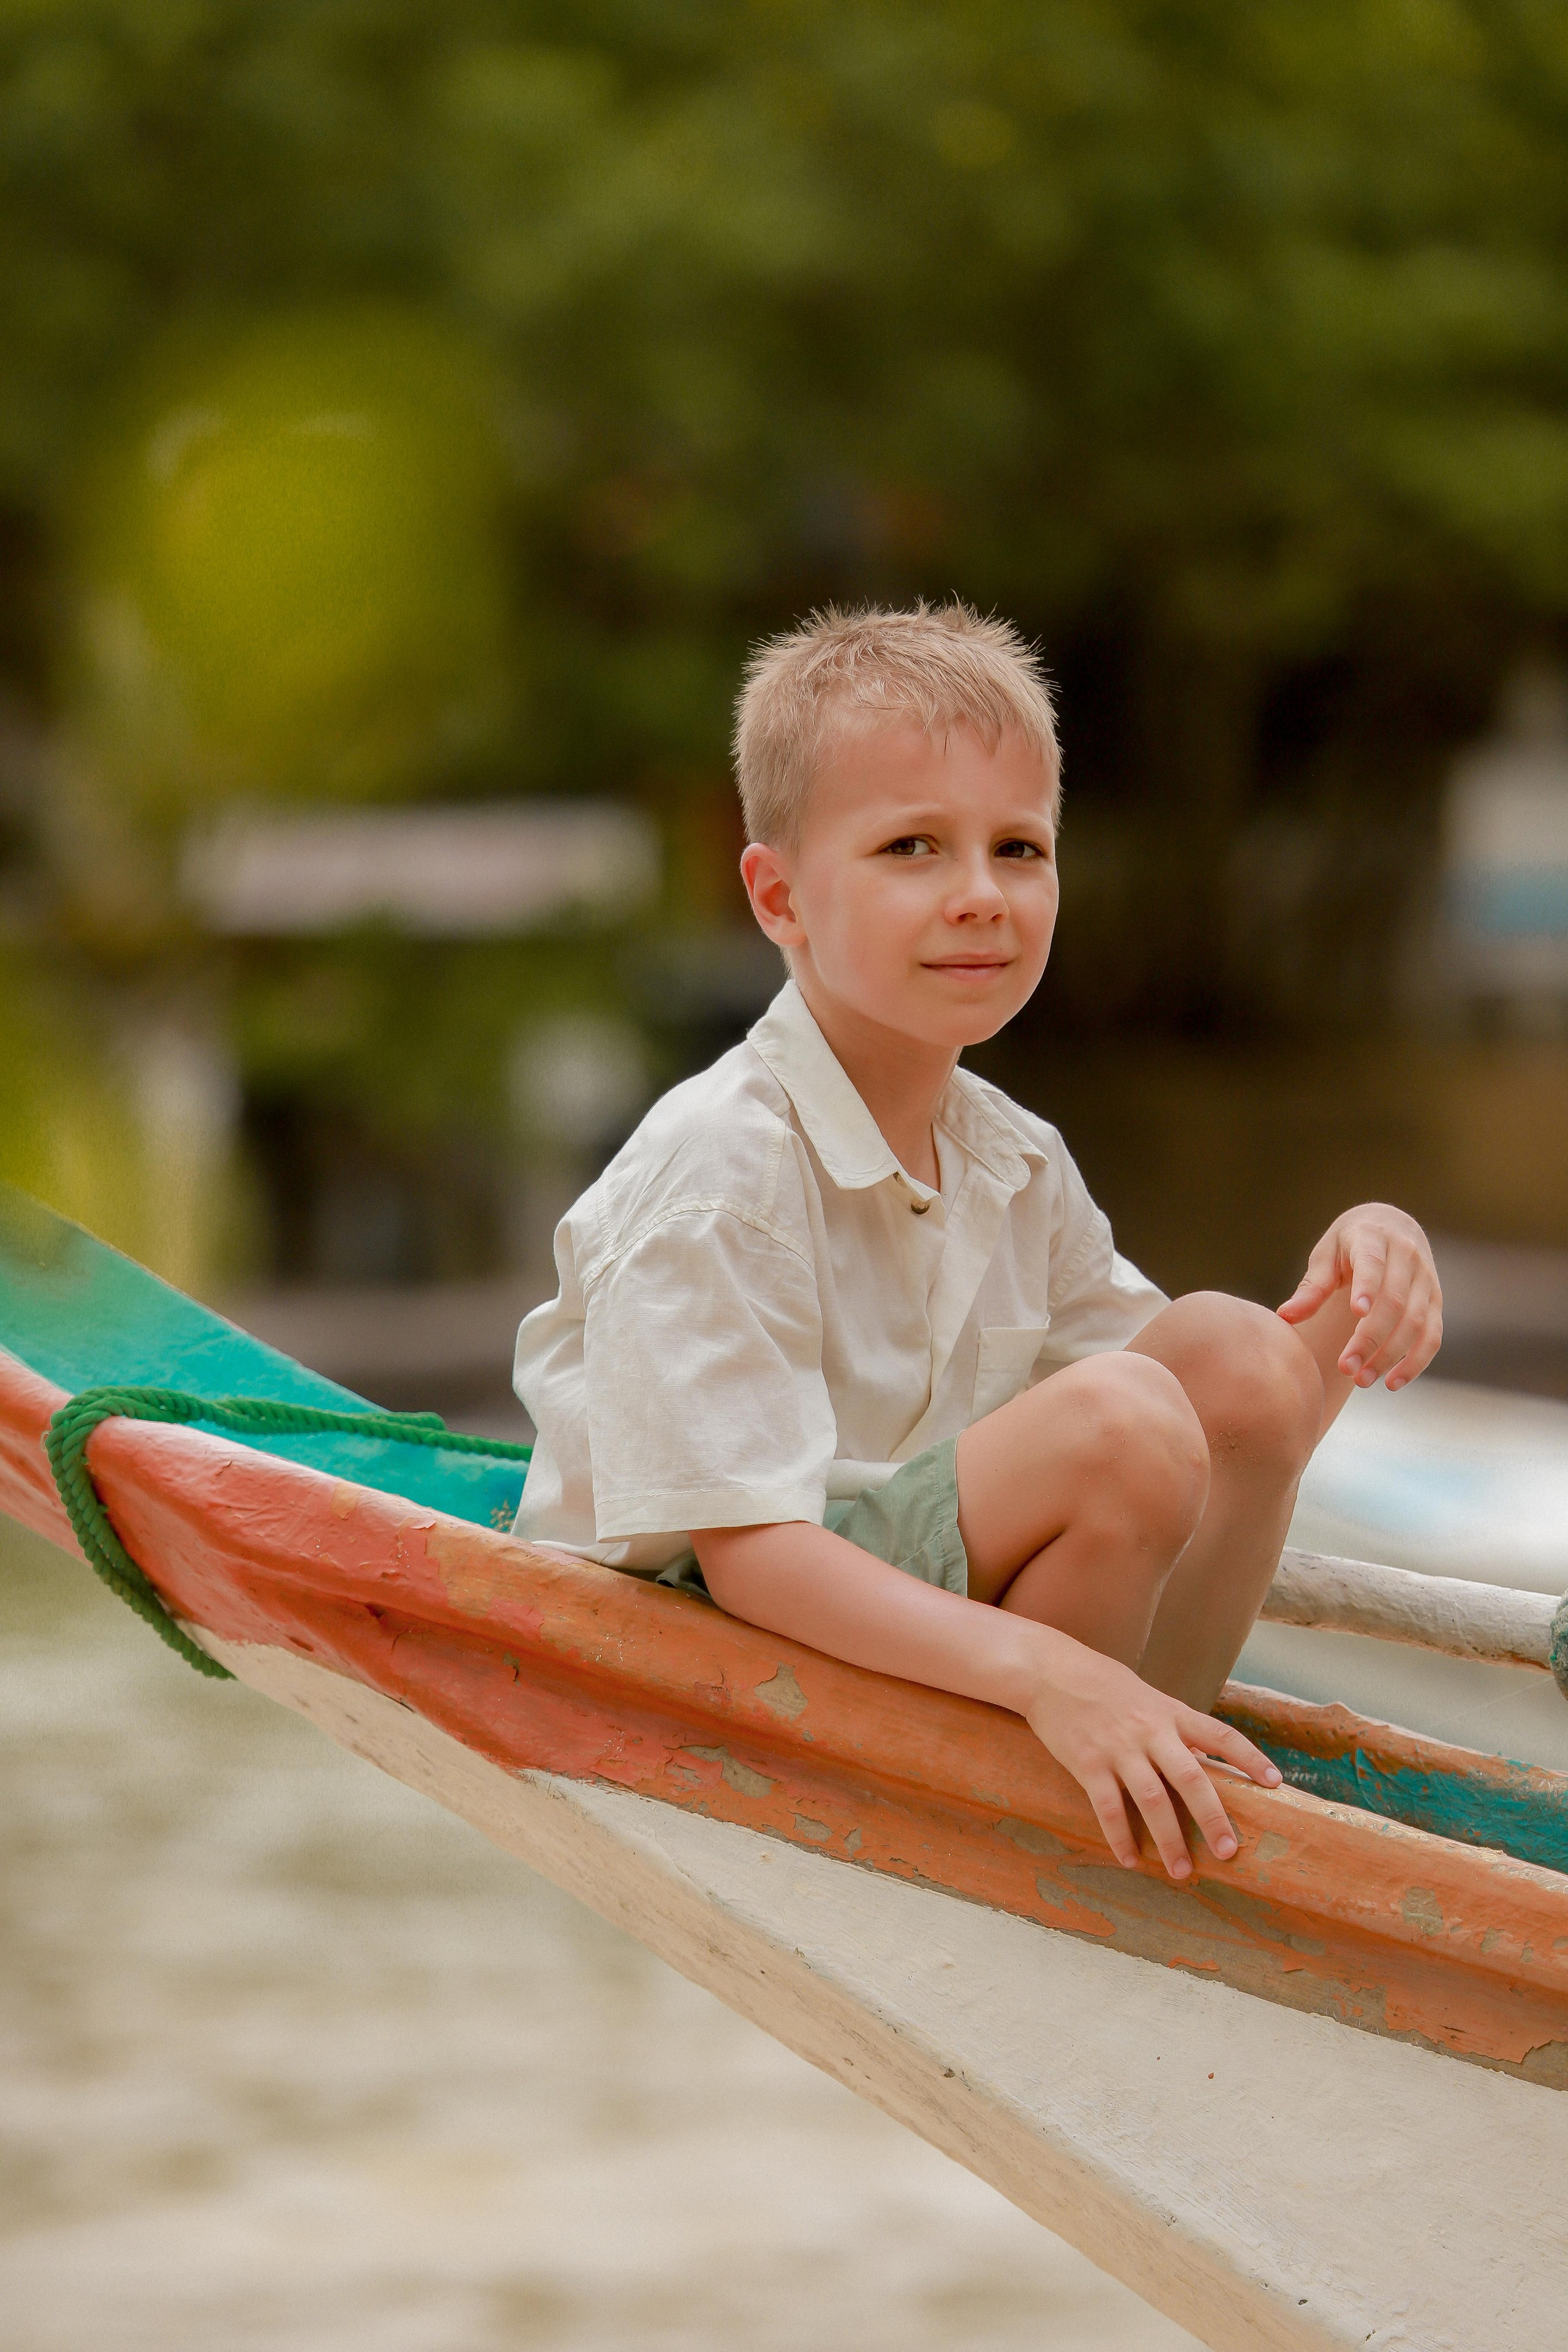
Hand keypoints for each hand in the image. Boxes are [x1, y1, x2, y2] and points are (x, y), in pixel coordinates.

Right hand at [1020, 1632, 1281, 1878]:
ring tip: (1180, 1872)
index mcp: (1170, 1713)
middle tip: (1227, 1852)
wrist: (1049, 1671)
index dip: (1250, 1758)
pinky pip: (1108, 1808)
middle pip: (1190, 1778)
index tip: (1275, 1783)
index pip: (1220, 1735)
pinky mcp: (1087, 1763)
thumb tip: (1202, 1760)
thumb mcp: (1146, 1697)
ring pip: (1151, 1800)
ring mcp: (1118, 1748)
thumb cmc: (1101, 1684)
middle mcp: (1149, 1731)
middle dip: (1212, 1818)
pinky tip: (1130, 1859)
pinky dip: (1120, 1838)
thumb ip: (1173, 1728)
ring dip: (1169, 1840)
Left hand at [1277, 1202, 1442, 1391]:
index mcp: (1373, 1238)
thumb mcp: (1326, 1254)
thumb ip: (1311, 1286)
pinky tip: (1391, 1382)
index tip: (1355, 1312)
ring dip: (1390, 1356)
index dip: (1367, 1287)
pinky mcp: (1436, 1300)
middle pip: (1393, 1302)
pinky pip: (1432, 1336)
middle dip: (1370, 1339)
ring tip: (1361, 1380)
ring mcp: (1425, 1279)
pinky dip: (1416, 1362)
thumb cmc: (1348, 1245)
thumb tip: (1284, 1317)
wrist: (1391, 1225)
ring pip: (1416, 1323)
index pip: (1373, 1263)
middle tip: (1345, 1367)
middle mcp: (1406, 1256)